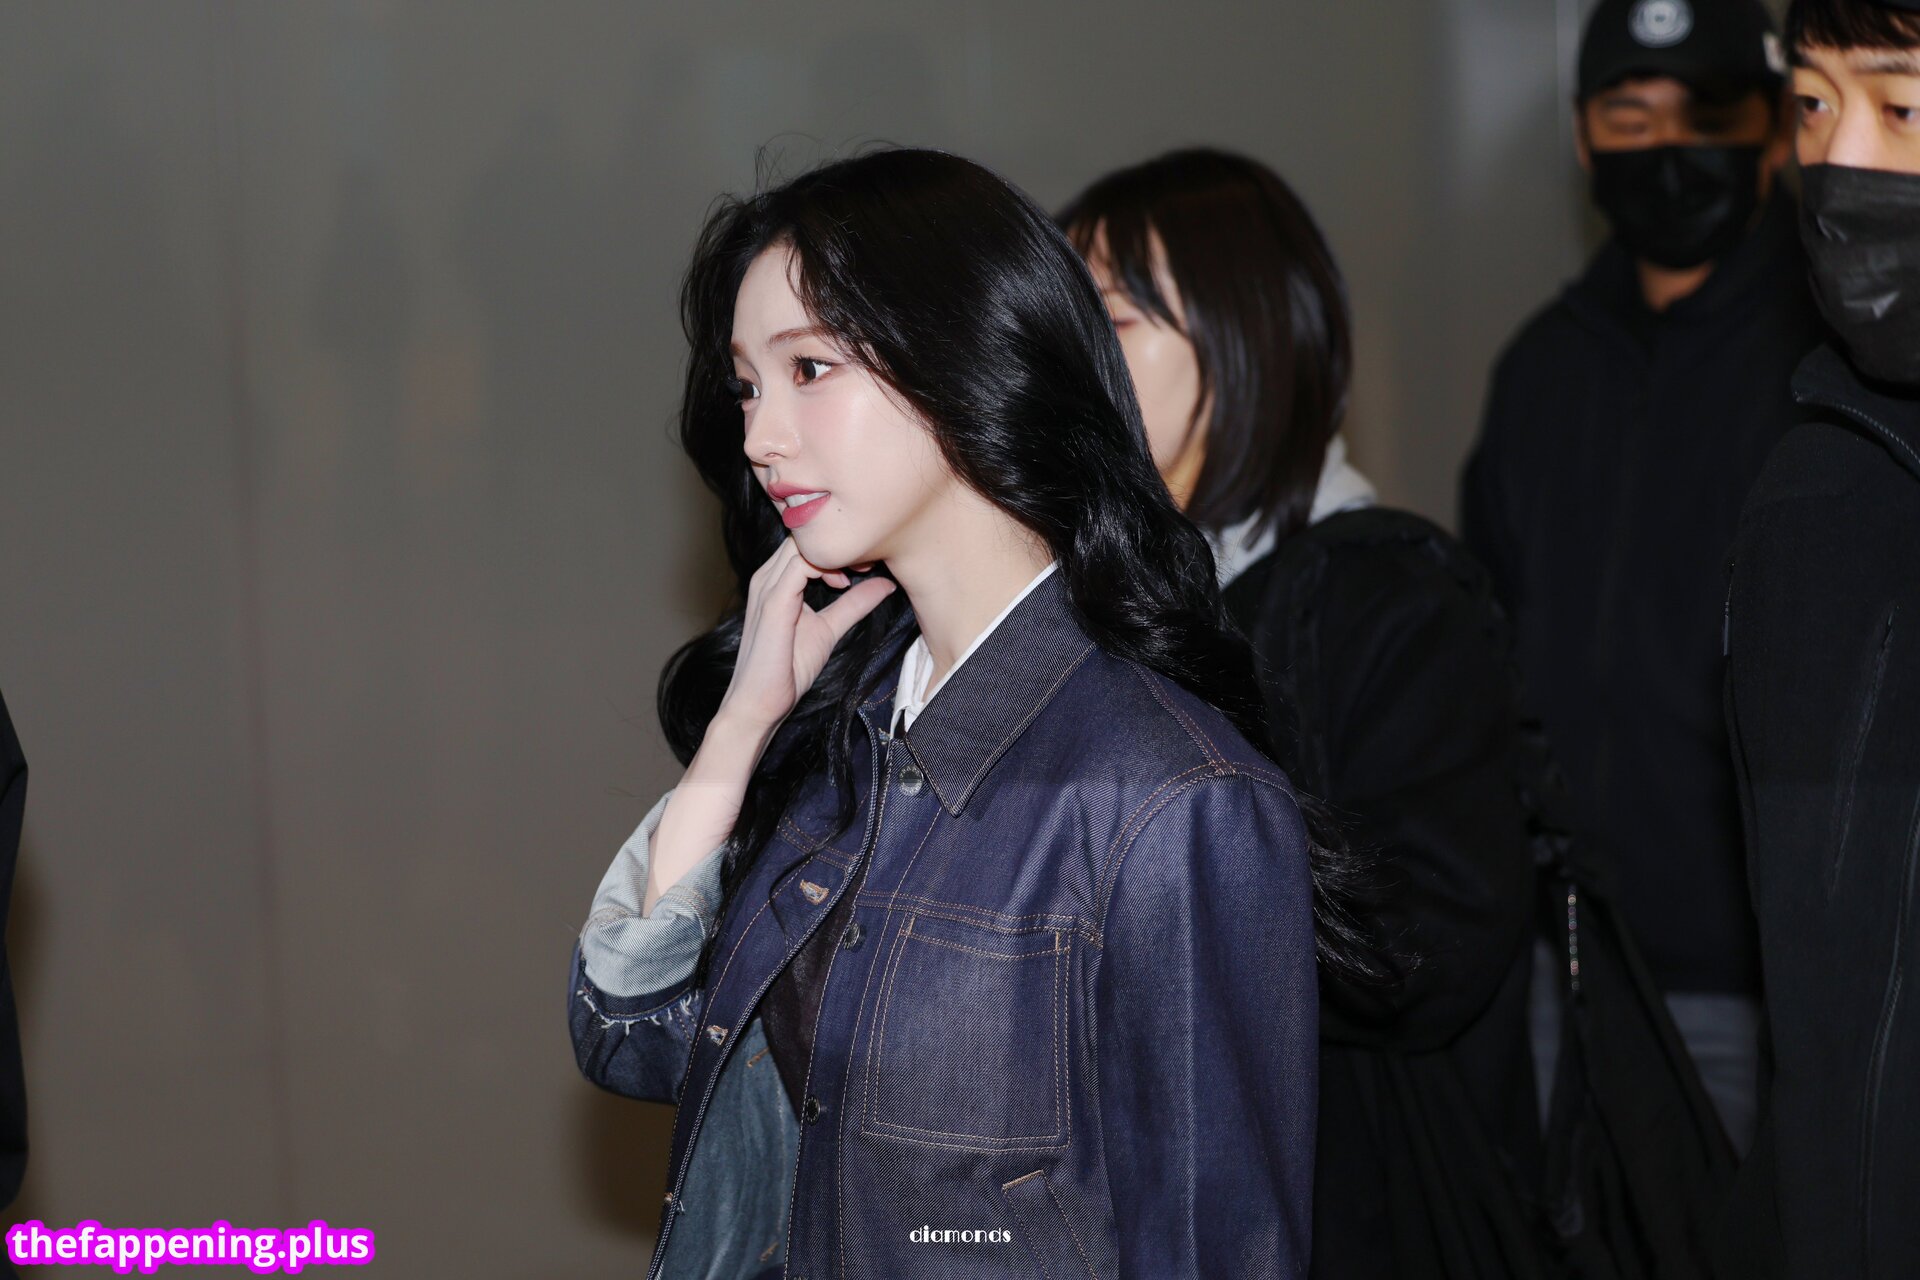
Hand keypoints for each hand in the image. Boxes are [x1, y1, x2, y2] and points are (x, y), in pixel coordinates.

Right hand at [718, 539, 896, 731]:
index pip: (808, 541)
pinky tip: (842, 585)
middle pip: (804, 535)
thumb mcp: (828, 629)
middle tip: (867, 564)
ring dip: (835, 554)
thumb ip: (852, 606)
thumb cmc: (786, 669)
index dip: (840, 546)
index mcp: (776, 579)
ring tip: (857, 573)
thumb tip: (886, 585)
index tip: (866, 565)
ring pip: (801, 544)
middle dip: (839, 545)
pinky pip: (798, 566)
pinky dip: (824, 567)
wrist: (759, 703)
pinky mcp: (772, 602)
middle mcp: (767, 576)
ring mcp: (766, 586)